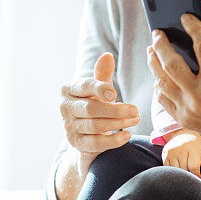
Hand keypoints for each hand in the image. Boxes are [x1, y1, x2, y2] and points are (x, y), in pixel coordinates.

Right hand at [59, 52, 139, 173]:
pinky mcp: (77, 143)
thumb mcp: (97, 88)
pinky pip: (96, 143)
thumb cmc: (93, 102)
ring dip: (118, 123)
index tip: (114, 93)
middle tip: (135, 110)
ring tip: (135, 119)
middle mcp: (65, 108)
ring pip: (95, 126)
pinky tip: (127, 135)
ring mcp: (69, 127)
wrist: (84, 132)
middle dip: (115, 110)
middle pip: (91, 109)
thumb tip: (107, 56)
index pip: (84, 86)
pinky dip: (113, 141)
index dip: (99, 89)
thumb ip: (103, 74)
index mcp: (68, 89)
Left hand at [147, 14, 200, 153]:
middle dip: (161, 45)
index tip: (186, 17)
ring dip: (154, 63)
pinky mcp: (183, 120)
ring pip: (161, 82)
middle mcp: (199, 98)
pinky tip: (159, 72)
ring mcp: (188, 111)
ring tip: (152, 49)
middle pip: (171, 65)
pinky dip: (159, 83)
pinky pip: (163, 99)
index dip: (194, 28)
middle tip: (157, 32)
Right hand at [161, 129, 200, 179]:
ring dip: (181, 175)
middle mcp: (181, 149)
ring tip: (186, 172)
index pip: (194, 167)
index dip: (197, 175)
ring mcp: (171, 153)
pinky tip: (179, 170)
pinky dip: (174, 172)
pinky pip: (169, 169)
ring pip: (176, 171)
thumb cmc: (197, 146)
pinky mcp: (165, 156)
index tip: (199, 178)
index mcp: (193, 148)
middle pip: (185, 170)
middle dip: (190, 176)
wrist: (183, 134)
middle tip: (192, 176)